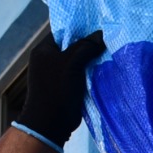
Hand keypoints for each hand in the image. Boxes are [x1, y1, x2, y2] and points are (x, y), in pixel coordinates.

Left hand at [15, 32, 105, 147]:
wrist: (51, 123)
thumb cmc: (56, 89)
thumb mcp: (71, 63)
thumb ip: (86, 46)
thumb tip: (102, 34)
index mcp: (43, 50)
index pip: (63, 33)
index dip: (80, 30)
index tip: (99, 29)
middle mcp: (48, 60)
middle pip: (72, 47)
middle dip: (89, 46)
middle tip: (107, 41)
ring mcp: (57, 75)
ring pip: (78, 62)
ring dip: (91, 61)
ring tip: (109, 55)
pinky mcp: (66, 87)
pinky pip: (80, 75)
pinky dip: (91, 74)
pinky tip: (104, 71)